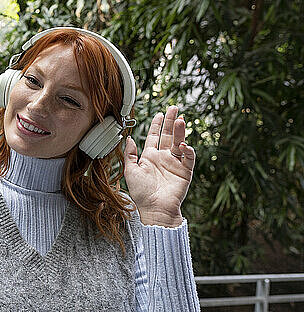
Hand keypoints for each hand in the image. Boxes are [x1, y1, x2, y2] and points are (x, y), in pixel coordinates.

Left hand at [123, 106, 195, 226]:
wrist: (154, 209)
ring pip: (179, 142)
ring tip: (180, 120)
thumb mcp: (130, 171)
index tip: (160, 113)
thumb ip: (129, 154)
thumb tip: (128, 138)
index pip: (154, 136)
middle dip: (171, 121)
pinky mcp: (185, 171)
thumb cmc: (141, 193)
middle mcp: (163, 157)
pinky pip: (189, 158)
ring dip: (180, 131)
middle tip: (174, 108)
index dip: (157, 124)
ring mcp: (175, 163)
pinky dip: (188, 150)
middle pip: (168, 135)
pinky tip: (183, 145)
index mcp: (150, 156)